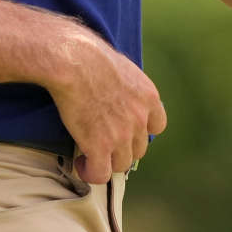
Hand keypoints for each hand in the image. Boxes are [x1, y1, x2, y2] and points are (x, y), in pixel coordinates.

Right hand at [46, 27, 166, 184]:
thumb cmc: (91, 57)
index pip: (157, 125)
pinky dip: (91, 172)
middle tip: (101, 142)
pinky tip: (81, 163)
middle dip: (121, 148)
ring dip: (106, 162)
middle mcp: (140, 118)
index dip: (140, 131)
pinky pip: (101, 174)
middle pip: (138, 148)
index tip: (125, 130)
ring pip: (121, 164)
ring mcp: (122, 135)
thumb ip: (127, 87)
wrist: (75, 61)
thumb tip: (117, 90)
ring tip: (88, 155)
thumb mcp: (123, 68)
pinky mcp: (100, 146)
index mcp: (149, 97)